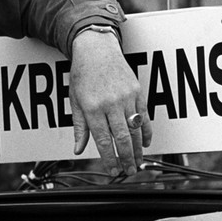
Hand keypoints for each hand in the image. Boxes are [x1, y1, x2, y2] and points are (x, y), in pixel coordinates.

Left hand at [69, 29, 151, 175]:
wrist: (96, 48)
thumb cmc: (82, 75)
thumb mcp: (75, 101)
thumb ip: (79, 127)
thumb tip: (78, 150)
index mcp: (93, 108)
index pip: (103, 140)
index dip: (109, 158)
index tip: (112, 170)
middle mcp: (111, 103)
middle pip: (122, 138)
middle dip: (127, 158)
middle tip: (129, 172)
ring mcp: (126, 97)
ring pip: (135, 129)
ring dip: (138, 149)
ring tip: (138, 162)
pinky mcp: (137, 91)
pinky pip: (145, 115)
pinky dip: (147, 131)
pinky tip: (146, 143)